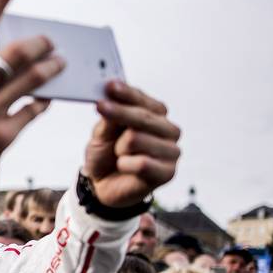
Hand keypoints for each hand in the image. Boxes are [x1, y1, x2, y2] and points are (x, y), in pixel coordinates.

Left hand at [82, 81, 180, 206]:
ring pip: (137, 139)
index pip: (143, 100)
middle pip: (142, 117)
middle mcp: (168, 130)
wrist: (103, 186)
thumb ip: (108, 118)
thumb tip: (110, 99)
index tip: (110, 86)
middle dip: (118, 114)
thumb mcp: (101, 133)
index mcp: (156, 115)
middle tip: (101, 107)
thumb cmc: (106, 155)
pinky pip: (141, 163)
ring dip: (119, 149)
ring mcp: (171, 151)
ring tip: (120, 155)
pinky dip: (125, 165)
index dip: (126, 93)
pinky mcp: (168, 172)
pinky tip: (125, 167)